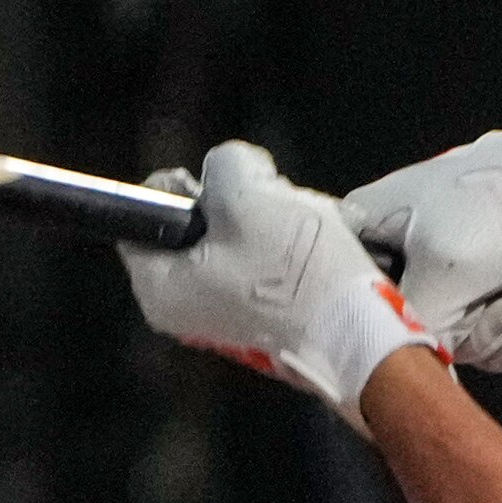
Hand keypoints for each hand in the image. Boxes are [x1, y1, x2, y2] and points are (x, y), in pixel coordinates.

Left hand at [120, 141, 443, 430]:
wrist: (358, 338)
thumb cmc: (294, 273)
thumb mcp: (247, 192)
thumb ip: (224, 164)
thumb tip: (230, 170)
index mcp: (160, 287)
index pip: (142, 219)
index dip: (180, 187)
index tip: (220, 184)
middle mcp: (184, 313)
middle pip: (198, 229)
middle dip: (241, 204)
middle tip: (273, 204)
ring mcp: (227, 323)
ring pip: (241, 245)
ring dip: (276, 223)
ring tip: (309, 227)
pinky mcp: (267, 327)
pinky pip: (269, 272)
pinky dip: (294, 253)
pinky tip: (322, 250)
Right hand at [339, 65, 501, 370]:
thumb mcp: (448, 271)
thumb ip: (410, 322)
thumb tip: (398, 365)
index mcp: (365, 226)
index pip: (341, 292)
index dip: (371, 327)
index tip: (414, 338)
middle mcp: (392, 247)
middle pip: (395, 322)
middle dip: (450, 336)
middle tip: (491, 318)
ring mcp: (433, 264)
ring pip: (438, 331)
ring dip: (482, 338)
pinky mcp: (471, 279)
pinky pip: (468, 328)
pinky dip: (496, 336)